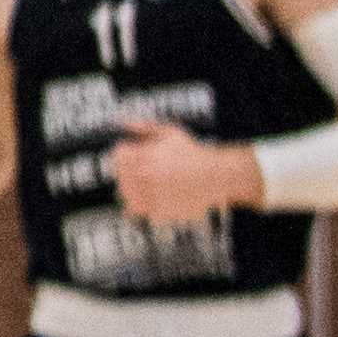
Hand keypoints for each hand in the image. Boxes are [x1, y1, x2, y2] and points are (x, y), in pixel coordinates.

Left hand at [110, 121, 252, 224]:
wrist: (218, 177)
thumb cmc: (194, 153)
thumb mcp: (170, 132)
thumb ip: (145, 127)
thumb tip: (124, 124)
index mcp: (146, 157)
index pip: (119, 155)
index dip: (124, 154)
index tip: (131, 155)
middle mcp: (147, 177)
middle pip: (121, 176)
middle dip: (126, 172)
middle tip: (137, 171)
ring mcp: (154, 197)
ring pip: (128, 196)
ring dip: (131, 190)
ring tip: (143, 185)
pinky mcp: (162, 212)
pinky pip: (140, 211)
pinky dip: (142, 205)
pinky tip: (151, 198)